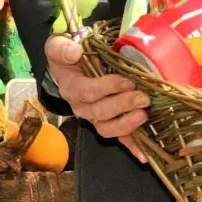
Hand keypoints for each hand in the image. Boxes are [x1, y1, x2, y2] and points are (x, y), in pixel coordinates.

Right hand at [44, 35, 149, 160]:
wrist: (70, 67)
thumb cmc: (67, 56)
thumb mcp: (57, 45)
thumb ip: (62, 48)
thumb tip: (74, 53)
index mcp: (71, 88)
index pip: (88, 92)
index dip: (108, 88)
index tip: (127, 81)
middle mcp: (81, 107)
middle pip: (100, 112)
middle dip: (123, 106)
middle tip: (143, 98)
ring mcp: (95, 118)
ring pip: (108, 129)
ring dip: (128, 125)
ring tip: (144, 115)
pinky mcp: (108, 123)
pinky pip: (119, 137)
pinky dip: (132, 147)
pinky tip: (144, 155)